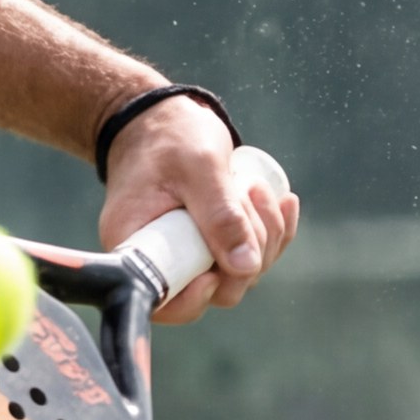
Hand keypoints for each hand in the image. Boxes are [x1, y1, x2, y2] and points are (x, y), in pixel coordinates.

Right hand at [94, 100, 298, 323]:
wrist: (162, 118)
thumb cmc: (170, 136)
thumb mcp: (199, 166)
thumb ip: (221, 213)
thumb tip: (246, 267)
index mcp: (134, 245)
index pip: (165, 301)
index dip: (199, 296)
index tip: (220, 267)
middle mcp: (158, 259)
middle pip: (215, 289)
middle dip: (247, 251)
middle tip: (249, 194)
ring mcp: (188, 254)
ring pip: (239, 273)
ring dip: (264, 235)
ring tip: (255, 185)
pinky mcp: (211, 244)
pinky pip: (249, 255)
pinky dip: (274, 232)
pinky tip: (284, 202)